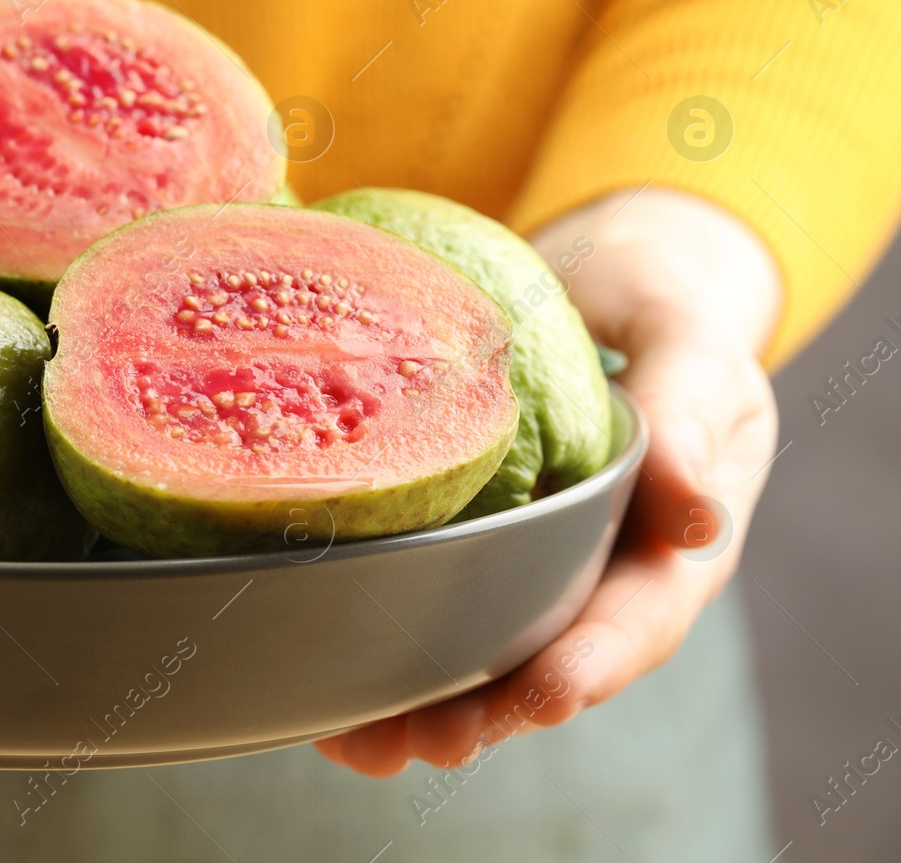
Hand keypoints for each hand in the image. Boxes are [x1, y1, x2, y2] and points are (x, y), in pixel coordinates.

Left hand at [316, 187, 780, 775]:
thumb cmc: (653, 300)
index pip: (639, 615)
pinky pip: (429, 600)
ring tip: (361, 743)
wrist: (596, 276)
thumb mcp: (687, 334)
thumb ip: (693, 405)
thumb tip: (696, 514)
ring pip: (483, 649)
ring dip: (426, 703)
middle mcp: (597, 566)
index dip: (594, 661)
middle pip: (551, 657)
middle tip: (431, 742)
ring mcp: (530, 558)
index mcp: (670, 536)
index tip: (545, 695)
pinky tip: (324, 684)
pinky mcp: (467, 536)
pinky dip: (381, 647)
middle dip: (493, 709)